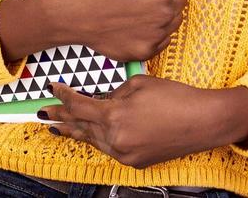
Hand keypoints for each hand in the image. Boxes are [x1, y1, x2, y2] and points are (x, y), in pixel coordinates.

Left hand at [37, 75, 247, 168]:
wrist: (203, 121)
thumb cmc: (176, 97)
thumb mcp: (140, 84)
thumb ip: (115, 93)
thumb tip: (104, 99)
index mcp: (114, 115)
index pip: (79, 106)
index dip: (63, 97)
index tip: (52, 89)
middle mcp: (115, 139)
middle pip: (80, 127)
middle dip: (62, 118)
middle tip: (44, 113)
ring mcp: (124, 154)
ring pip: (93, 141)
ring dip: (76, 132)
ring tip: (59, 128)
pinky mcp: (135, 162)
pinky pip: (110, 149)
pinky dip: (99, 140)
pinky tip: (91, 136)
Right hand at [58, 0, 187, 61]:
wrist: (72, 14)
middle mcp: (165, 15)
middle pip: (180, 0)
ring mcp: (156, 36)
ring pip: (174, 20)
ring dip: (163, 12)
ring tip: (137, 7)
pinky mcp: (145, 51)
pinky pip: (163, 40)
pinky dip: (154, 31)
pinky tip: (135, 23)